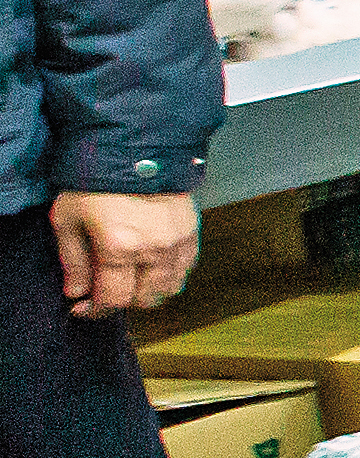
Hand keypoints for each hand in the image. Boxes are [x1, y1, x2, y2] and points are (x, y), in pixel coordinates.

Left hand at [52, 190, 194, 318]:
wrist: (134, 148)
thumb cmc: (95, 182)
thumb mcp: (68, 219)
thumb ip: (72, 260)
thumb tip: (77, 292)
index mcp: (120, 247)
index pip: (115, 299)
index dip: (97, 310)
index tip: (84, 307)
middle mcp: (155, 250)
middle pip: (145, 299)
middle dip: (123, 300)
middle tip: (106, 289)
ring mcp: (178, 242)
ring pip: (170, 288)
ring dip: (149, 291)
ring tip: (130, 277)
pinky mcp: (192, 232)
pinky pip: (186, 268)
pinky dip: (169, 274)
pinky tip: (151, 263)